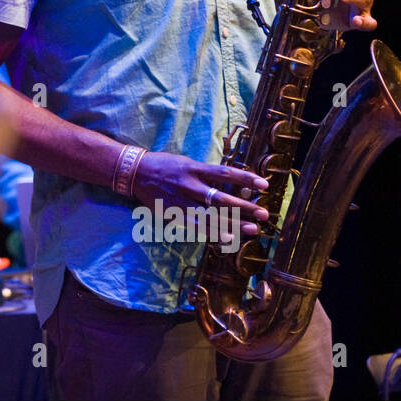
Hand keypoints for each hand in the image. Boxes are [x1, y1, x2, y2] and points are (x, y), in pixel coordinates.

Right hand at [129, 150, 269, 237]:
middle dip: (244, 207)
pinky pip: (196, 226)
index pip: (225, 173)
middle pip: (222, 198)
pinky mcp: (173, 214)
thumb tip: (233, 183)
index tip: (264, 185)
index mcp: (194, 169)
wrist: (136, 173)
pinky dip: (212, 232)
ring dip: (234, 223)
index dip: (246, 178)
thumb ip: (207, 173)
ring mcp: (181, 202)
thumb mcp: (187, 162)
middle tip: (264, 213)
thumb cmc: (165, 165)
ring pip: (211, 215)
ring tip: (253, 229)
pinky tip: (228, 238)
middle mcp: (189, 185)